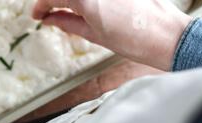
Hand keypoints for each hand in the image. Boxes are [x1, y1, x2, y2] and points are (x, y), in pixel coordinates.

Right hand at [33, 0, 192, 69]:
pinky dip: (84, 0)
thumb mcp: (93, 34)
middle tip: (48, 12)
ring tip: (66, 11)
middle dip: (53, 1)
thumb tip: (49, 19)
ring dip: (69, 0)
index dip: (40, 6)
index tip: (36, 15)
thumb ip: (67, 22)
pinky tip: (84, 7)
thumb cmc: (132, 39)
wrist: (164, 35)